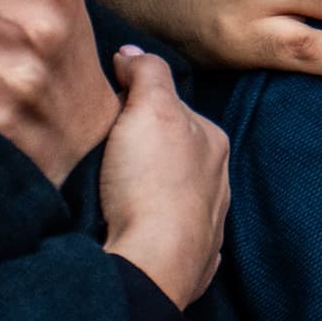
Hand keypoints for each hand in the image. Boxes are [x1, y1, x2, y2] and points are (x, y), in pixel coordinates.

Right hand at [100, 46, 228, 309]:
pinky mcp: (189, 262)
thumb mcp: (151, 110)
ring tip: (110, 196)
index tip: (106, 114)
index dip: (137, 106)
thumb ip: (147, 74)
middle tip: (103, 156)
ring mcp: (206, 225)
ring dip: (147, 193)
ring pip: (172, 196)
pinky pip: (169, 236)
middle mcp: (218, 182)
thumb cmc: (152, 184)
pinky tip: (132, 231)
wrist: (150, 266)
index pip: (173, 109)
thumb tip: (133, 53)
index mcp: (213, 142)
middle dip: (143, 152)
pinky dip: (153, 229)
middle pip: (173, 153)